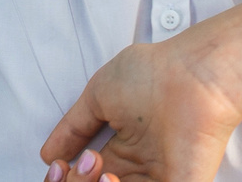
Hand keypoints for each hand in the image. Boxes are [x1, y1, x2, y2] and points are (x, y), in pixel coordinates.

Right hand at [38, 39, 241, 181]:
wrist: (193, 71)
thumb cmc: (153, 73)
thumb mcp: (99, 95)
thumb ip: (73, 126)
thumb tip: (48, 154)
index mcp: (123, 152)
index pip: (86, 181)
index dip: (66, 179)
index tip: (58, 164)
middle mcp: (139, 172)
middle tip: (89, 161)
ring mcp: (159, 181)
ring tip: (101, 168)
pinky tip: (111, 176)